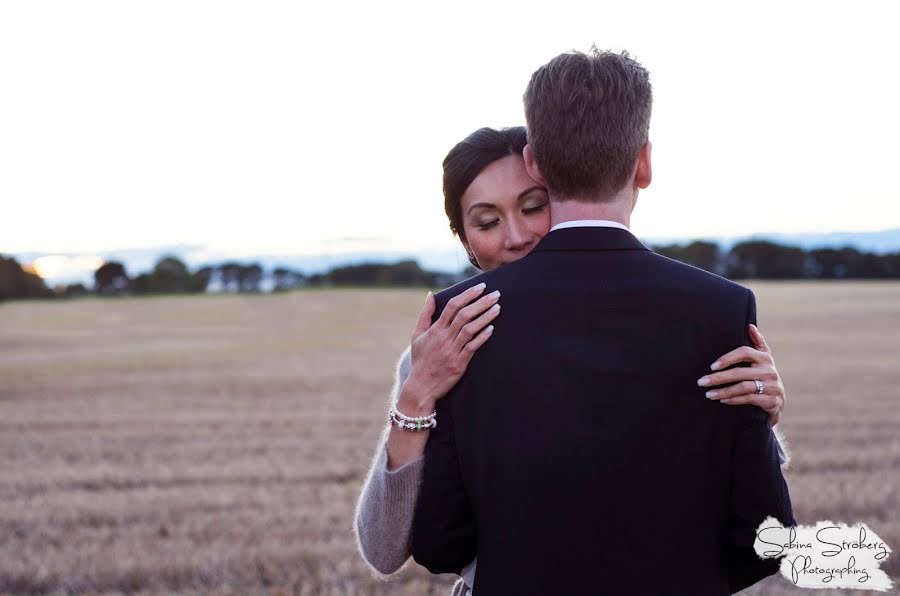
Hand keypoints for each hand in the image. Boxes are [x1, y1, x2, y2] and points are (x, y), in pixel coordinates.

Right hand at [402, 283, 500, 411]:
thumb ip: (425, 314)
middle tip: (496, 294)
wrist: (421, 386)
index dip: (468, 295)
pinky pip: (472, 347)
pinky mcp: (459, 364)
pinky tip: (491, 329)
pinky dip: (482, 337)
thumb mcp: (417, 335)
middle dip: (481, 303)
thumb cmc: (420, 359)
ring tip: (497, 308)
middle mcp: (444, 338)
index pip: (452, 306)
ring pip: (470, 329)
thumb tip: (430, 294)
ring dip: (485, 317)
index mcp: (435, 330)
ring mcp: (451, 351)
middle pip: (464, 315)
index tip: (480, 287)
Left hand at [697, 324, 784, 424]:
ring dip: (723, 391)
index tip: (712, 366)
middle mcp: (769, 370)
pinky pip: (749, 399)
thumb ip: (757, 342)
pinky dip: (734, 400)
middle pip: (740, 372)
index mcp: (765, 357)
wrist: (778, 400)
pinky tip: (722, 400)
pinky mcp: (771, 400)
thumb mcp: (764, 358)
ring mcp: (772, 386)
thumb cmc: (764, 375)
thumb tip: (750, 326)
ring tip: (708, 394)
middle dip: (718, 378)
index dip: (727, 358)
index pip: (744, 352)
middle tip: (701, 382)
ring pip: (743, 387)